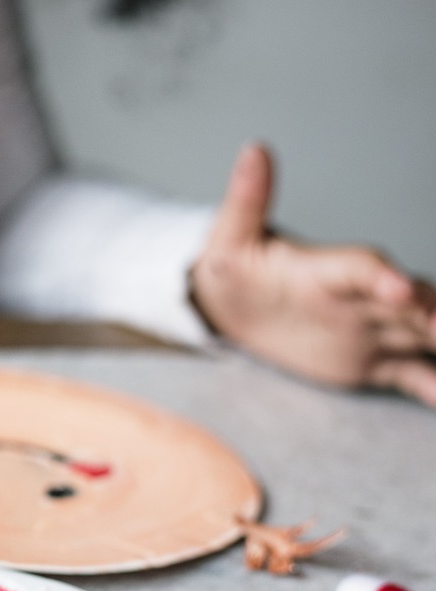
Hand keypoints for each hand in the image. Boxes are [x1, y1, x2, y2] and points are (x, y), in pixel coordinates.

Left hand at [190, 143, 435, 404]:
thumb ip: (246, 202)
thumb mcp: (228, 240)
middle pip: (413, 302)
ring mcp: (372, 329)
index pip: (362, 268)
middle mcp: (363, 297)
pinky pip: (412, 375)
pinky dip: (434, 388)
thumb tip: (252, 150)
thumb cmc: (232, 267)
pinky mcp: (371, 361)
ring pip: (424, 336)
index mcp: (327, 269)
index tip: (399, 289)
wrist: (233, 303)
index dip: (383, 276)